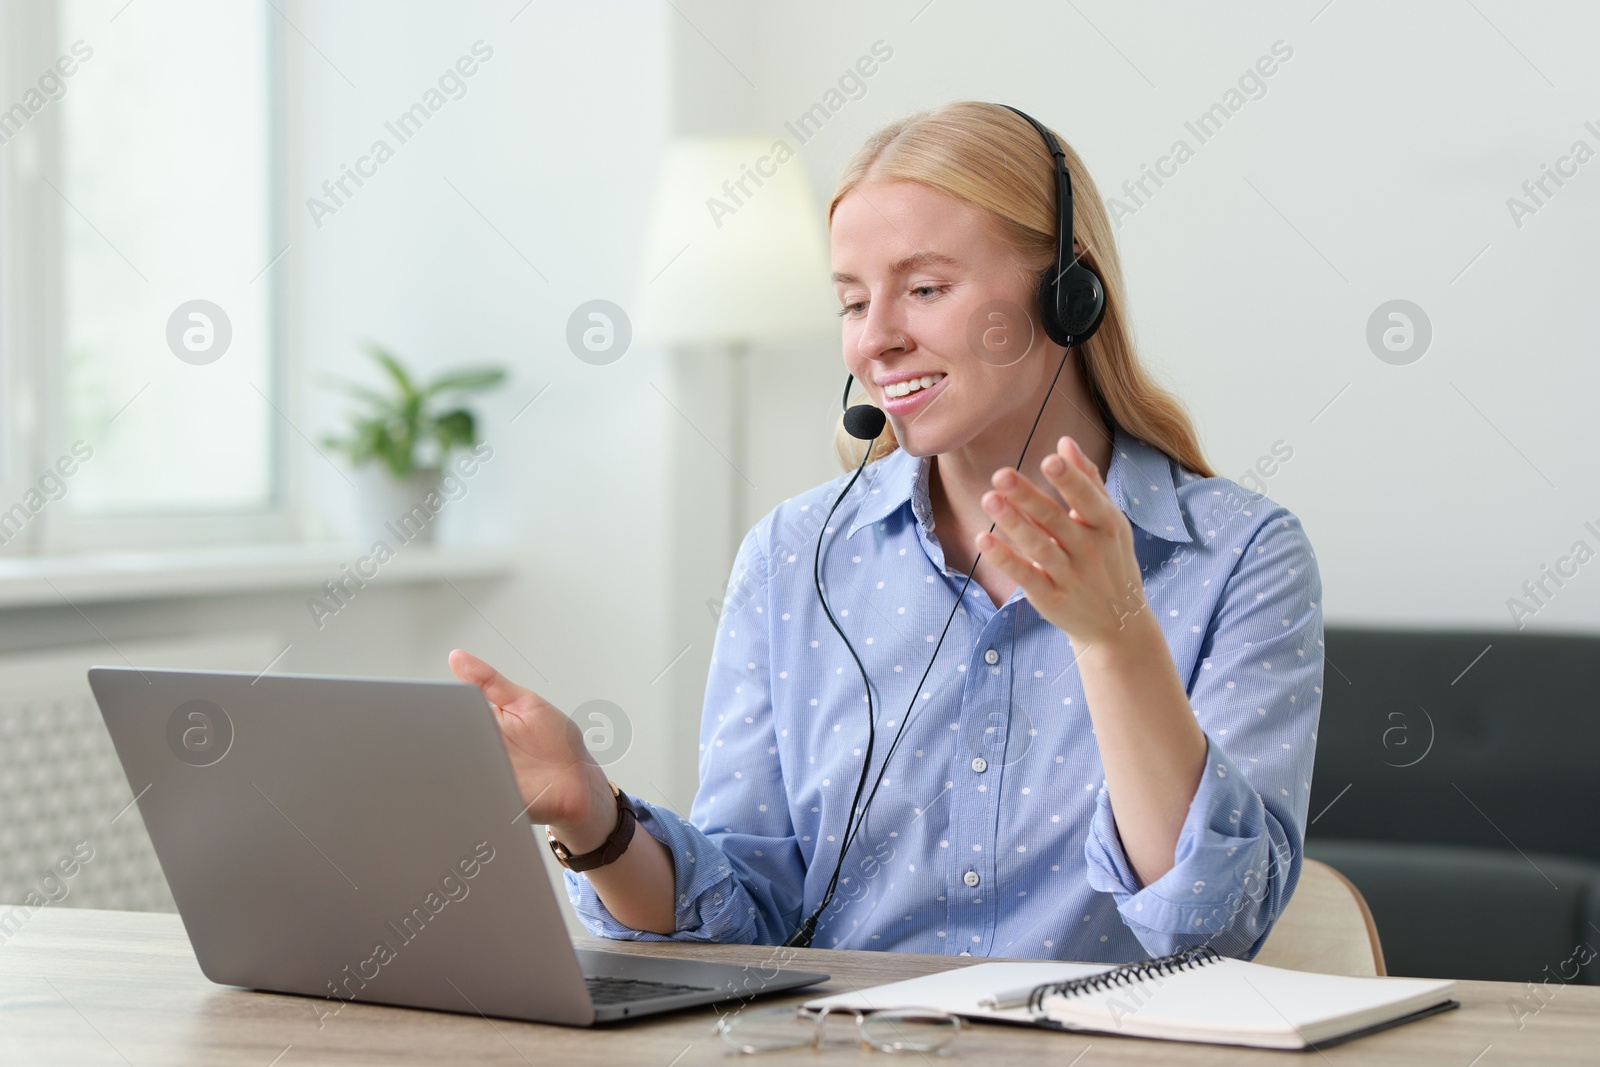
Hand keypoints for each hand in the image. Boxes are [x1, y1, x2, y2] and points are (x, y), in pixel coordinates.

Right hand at [448, 649, 617, 851]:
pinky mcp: (493, 801)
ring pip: (455, 772)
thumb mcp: (524, 703)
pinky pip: (473, 796)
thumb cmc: (555, 743)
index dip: (436, 712)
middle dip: (441, 741)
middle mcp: (479, 753)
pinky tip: (482, 780)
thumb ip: (491, 682)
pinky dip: (471, 790)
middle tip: (448, 732)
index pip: (450, 717)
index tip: (431, 705)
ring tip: (470, 755)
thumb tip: (458, 657)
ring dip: (455, 766)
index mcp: (482, 726)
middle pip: (447, 746)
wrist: (579, 783)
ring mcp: (484, 777)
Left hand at [975, 435, 1148, 646]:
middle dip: (1029, 497)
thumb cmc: (1110, 560)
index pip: (1087, 498)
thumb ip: (1088, 481)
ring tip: (989, 499)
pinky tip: (983, 539)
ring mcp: (1071, 576)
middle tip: (1001, 474)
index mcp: (1107, 525)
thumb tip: (1064, 442)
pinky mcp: (1051, 599)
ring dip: (1013, 523)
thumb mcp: (1110, 522)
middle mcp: (1090, 550)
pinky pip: (1026, 577)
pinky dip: (1005, 560)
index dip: (1070, 480)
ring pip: (1039, 547)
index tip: (1049, 458)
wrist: (1118, 622)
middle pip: (1055, 520)